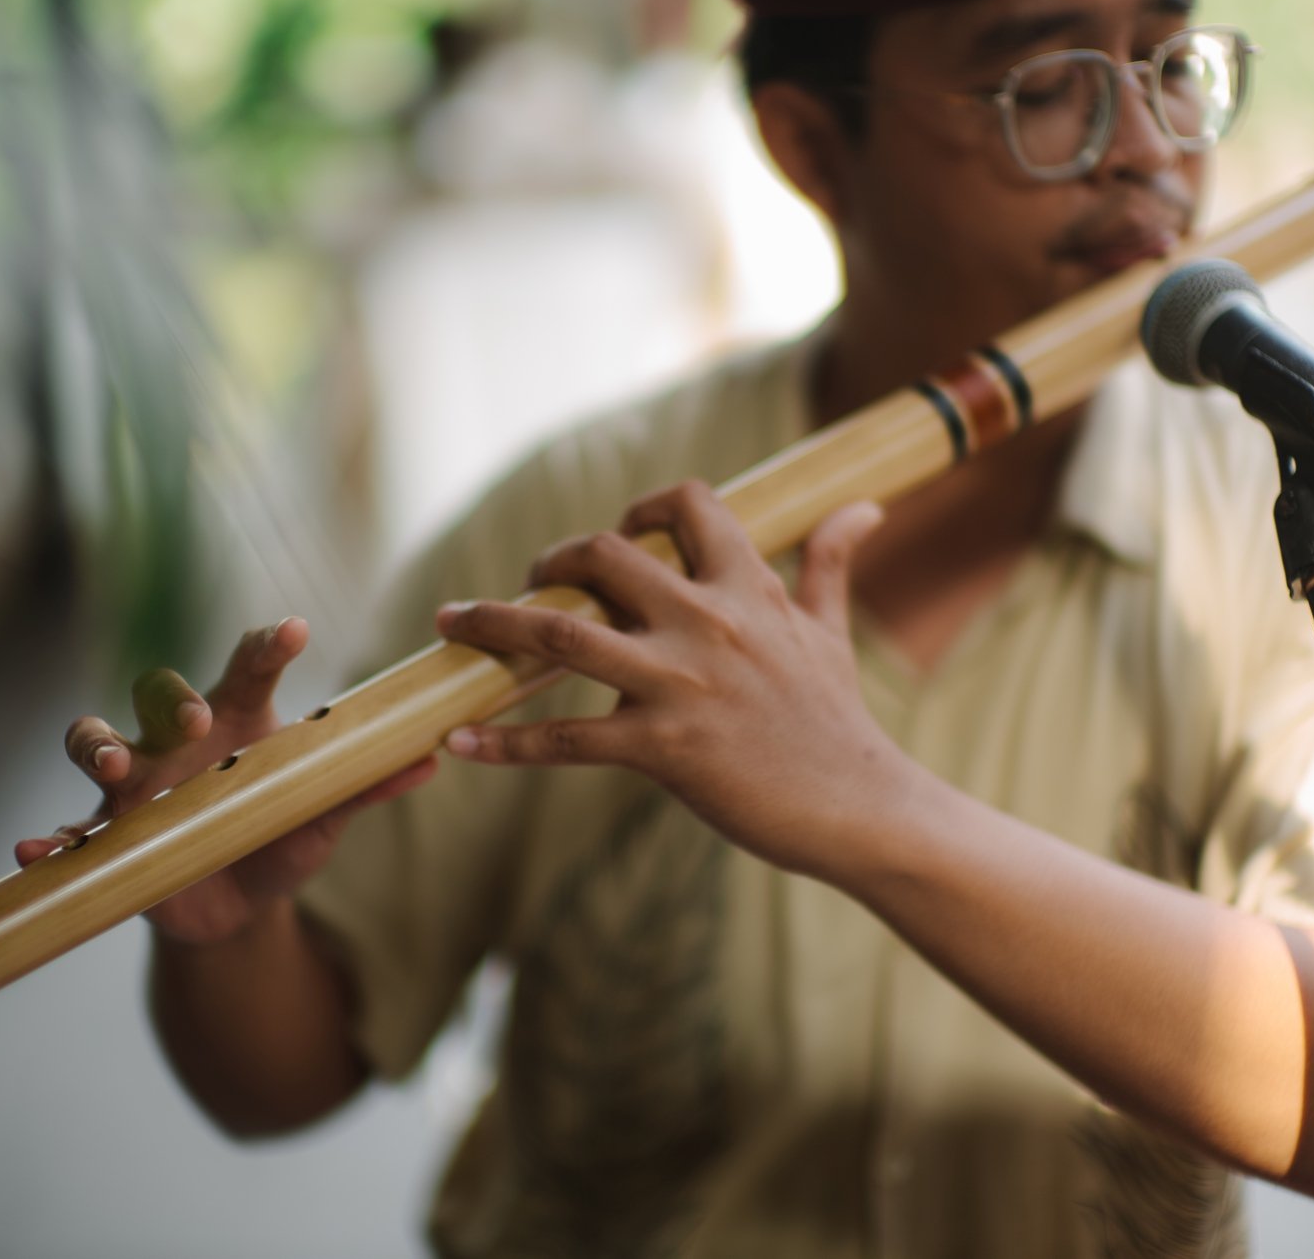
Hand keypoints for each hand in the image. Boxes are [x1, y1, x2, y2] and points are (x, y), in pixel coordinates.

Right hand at [16, 617, 436, 945]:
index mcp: (238, 722)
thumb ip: (365, 786)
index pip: (249, 669)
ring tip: (110, 767)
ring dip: (95, 747)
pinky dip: (49, 839)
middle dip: (170, 699)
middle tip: (195, 719)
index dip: (268, 646)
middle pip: (157, 693)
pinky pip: (69, 830)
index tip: (296, 632)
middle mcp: (177, 741)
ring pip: (95, 742)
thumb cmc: (280, 839)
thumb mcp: (324, 818)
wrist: (234, 908)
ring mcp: (134, 785)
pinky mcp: (107, 836)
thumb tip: (433, 759)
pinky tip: (35, 850)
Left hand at [435, 481, 914, 878]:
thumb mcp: (831, 631)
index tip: (622, 530)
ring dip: (493, 624)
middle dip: (552, 560)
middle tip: (530, 581)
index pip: (685, 506)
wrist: (860, 808)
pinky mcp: (662, 749)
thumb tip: (863, 507)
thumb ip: (828, 562)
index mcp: (748, 588)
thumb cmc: (838, 721)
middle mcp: (708, 622)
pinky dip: (505, 742)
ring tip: (451, 623)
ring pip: (562, 636)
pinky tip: (459, 743)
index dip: (643, 507)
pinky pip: (564, 740)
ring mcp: (680, 685)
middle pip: (602, 556)